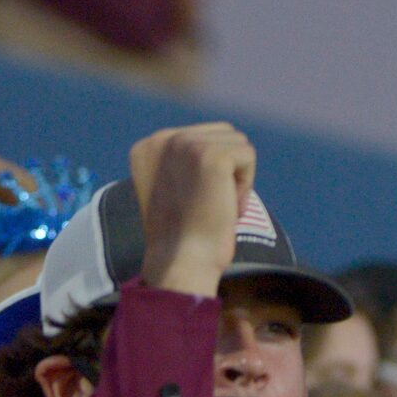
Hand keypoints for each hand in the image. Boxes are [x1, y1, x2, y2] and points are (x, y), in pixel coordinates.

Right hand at [130, 123, 255, 298]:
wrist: (181, 262)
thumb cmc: (182, 237)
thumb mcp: (172, 189)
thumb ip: (183, 163)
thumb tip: (222, 147)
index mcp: (148, 146)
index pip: (200, 137)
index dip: (210, 172)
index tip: (194, 202)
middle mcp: (163, 139)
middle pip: (222, 135)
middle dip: (227, 171)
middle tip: (210, 205)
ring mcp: (185, 144)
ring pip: (237, 144)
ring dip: (238, 178)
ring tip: (218, 205)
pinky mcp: (211, 155)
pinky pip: (248, 156)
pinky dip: (246, 186)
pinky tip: (227, 207)